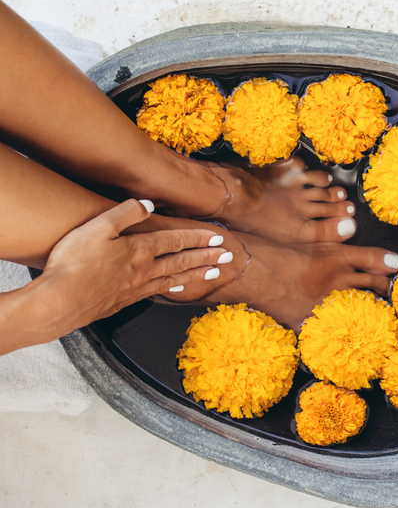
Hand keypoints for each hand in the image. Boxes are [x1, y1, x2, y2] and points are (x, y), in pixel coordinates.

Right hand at [33, 199, 233, 339]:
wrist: (59, 303)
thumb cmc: (73, 264)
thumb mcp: (97, 227)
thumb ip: (125, 213)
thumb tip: (148, 204)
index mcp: (139, 249)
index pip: (176, 240)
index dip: (198, 237)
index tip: (218, 237)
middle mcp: (144, 270)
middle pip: (183, 261)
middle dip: (207, 257)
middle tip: (227, 256)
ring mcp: (136, 288)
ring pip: (175, 278)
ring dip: (198, 274)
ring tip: (215, 273)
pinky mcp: (125, 301)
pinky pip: (158, 292)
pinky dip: (174, 289)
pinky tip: (178, 289)